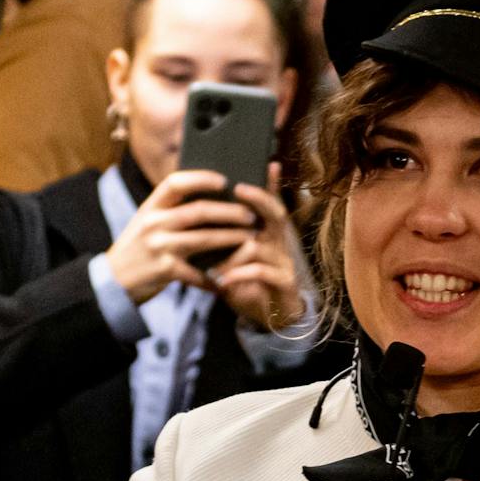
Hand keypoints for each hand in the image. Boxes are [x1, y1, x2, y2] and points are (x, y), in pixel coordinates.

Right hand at [104, 170, 256, 305]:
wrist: (113, 281)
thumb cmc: (137, 248)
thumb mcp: (146, 221)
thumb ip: (169, 209)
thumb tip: (207, 195)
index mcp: (151, 206)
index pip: (176, 182)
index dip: (201, 178)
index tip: (224, 180)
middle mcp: (154, 223)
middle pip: (199, 211)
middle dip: (230, 212)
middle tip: (251, 214)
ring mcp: (159, 247)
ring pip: (205, 239)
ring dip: (232, 238)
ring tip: (251, 237)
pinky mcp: (165, 271)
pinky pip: (198, 272)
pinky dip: (216, 276)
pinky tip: (231, 276)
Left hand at [211, 162, 305, 333]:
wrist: (270, 316)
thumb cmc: (247, 282)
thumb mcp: (234, 257)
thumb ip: (223, 237)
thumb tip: (195, 214)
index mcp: (267, 233)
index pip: (269, 202)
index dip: (269, 183)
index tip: (267, 163)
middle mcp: (279, 243)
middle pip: (276, 214)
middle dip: (258, 199)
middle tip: (239, 190)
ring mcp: (284, 262)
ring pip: (261, 246)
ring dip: (233, 253)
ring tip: (214, 263)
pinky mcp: (284, 283)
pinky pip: (262, 273)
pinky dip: (239, 275)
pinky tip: (222, 282)